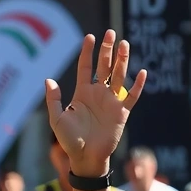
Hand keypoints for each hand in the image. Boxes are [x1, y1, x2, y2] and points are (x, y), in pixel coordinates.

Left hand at [46, 31, 146, 176]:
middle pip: (104, 67)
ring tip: (124, 44)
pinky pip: (132, 96)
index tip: (89, 37)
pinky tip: (141, 72)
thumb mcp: (57, 119)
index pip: (86, 68)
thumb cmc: (69, 140)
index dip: (87, 53)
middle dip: (107, 50)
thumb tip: (48, 79)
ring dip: (122, 61)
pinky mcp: (122, 113)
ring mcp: (111, 102)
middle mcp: (98, 94)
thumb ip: (53, 100)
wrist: (85, 157)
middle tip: (111, 33)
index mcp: (82, 94)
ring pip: (118, 76)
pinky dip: (138, 85)